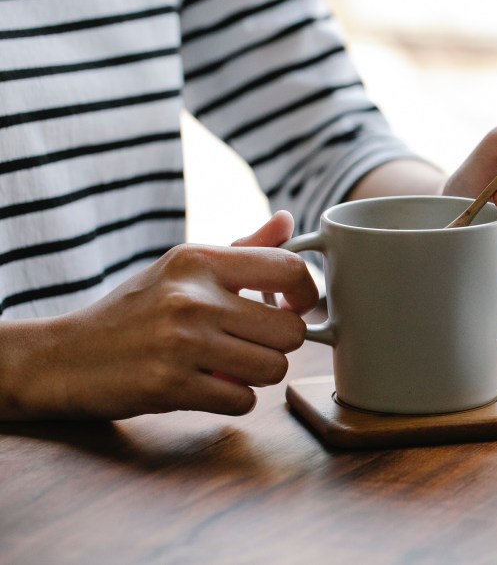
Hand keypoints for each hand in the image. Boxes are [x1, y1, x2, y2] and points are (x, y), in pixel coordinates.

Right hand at [3, 212, 317, 419]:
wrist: (64, 357)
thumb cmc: (134, 310)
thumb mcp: (182, 267)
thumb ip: (243, 248)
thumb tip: (289, 221)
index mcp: (199, 260)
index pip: (288, 268)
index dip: (307, 292)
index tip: (295, 306)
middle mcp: (193, 298)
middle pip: (290, 331)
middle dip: (278, 345)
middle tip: (252, 344)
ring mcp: (181, 344)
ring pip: (273, 369)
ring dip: (257, 374)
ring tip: (228, 365)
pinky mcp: (170, 387)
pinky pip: (243, 401)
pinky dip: (232, 399)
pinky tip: (207, 385)